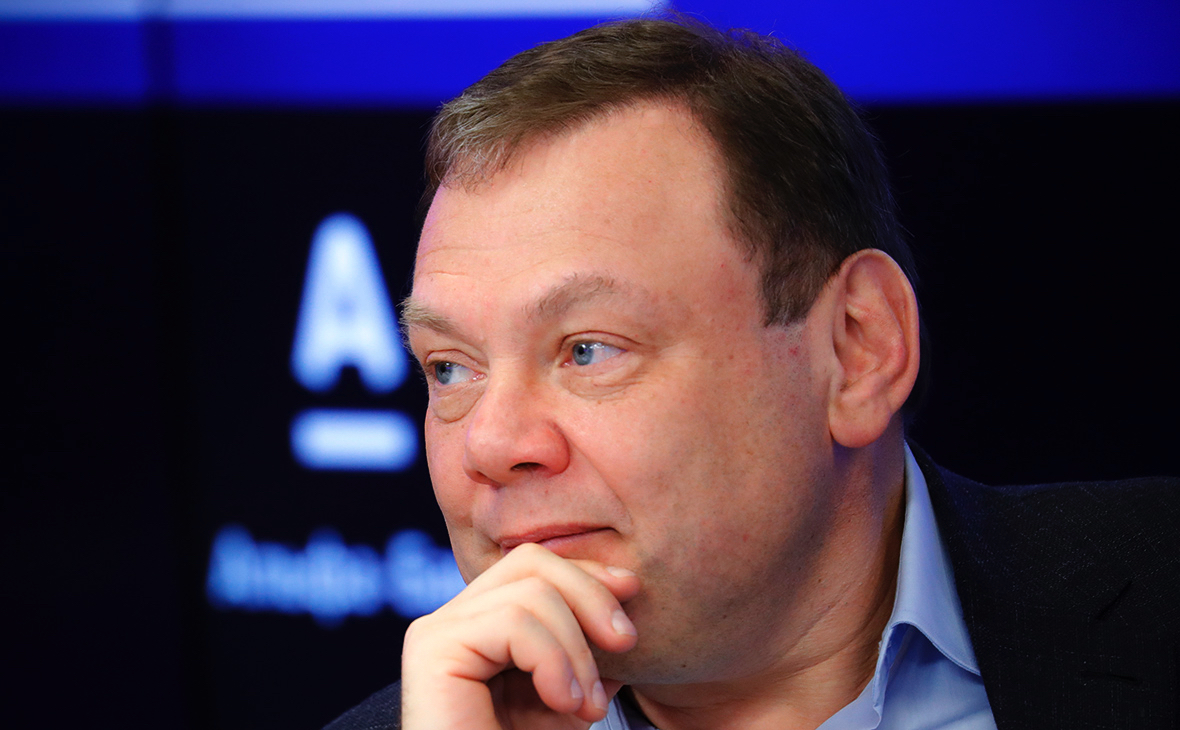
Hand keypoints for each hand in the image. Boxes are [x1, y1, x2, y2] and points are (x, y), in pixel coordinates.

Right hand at [400, 542, 640, 728]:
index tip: (634, 593)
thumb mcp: (571, 700)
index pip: (536, 567)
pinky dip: (552, 659)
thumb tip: (624, 599)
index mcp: (481, 626)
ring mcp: (436, 632)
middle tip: (626, 644)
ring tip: (588, 704)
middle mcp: (453, 621)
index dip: (588, 573)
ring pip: (530, 591)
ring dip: (576, 648)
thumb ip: (590, 653)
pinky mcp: (432, 650)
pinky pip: (512, 622)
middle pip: (531, 563)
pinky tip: (564, 702)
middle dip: (590, 595)